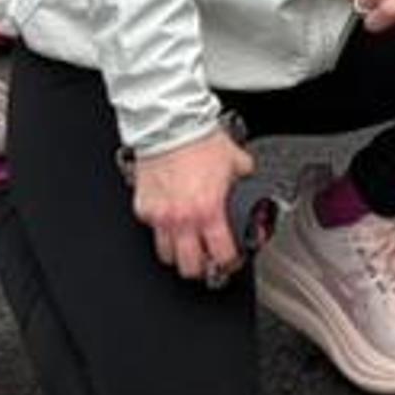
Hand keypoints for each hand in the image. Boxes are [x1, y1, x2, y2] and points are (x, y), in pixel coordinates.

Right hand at [131, 129, 257, 286]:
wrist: (172, 126)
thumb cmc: (201, 140)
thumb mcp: (236, 161)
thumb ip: (244, 179)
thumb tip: (250, 184)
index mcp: (209, 210)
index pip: (220, 254)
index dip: (229, 264)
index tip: (231, 262)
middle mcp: (182, 219)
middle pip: (188, 266)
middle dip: (201, 268)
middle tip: (208, 262)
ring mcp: (160, 217)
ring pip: (166, 255)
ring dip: (180, 254)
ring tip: (189, 247)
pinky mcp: (144, 209)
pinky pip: (153, 231)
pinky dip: (163, 232)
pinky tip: (173, 223)